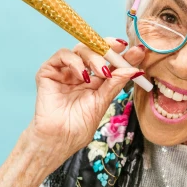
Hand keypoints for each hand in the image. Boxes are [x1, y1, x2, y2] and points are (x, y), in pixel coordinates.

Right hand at [28, 38, 144, 166]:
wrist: (60, 138)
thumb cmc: (79, 126)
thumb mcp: (102, 102)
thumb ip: (115, 83)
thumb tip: (134, 69)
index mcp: (95, 81)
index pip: (110, 61)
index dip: (122, 54)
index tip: (137, 50)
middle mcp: (80, 73)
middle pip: (95, 49)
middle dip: (110, 47)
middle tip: (120, 49)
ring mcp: (65, 71)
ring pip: (81, 49)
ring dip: (94, 57)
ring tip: (100, 72)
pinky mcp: (49, 71)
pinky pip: (62, 55)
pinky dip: (75, 61)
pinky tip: (82, 75)